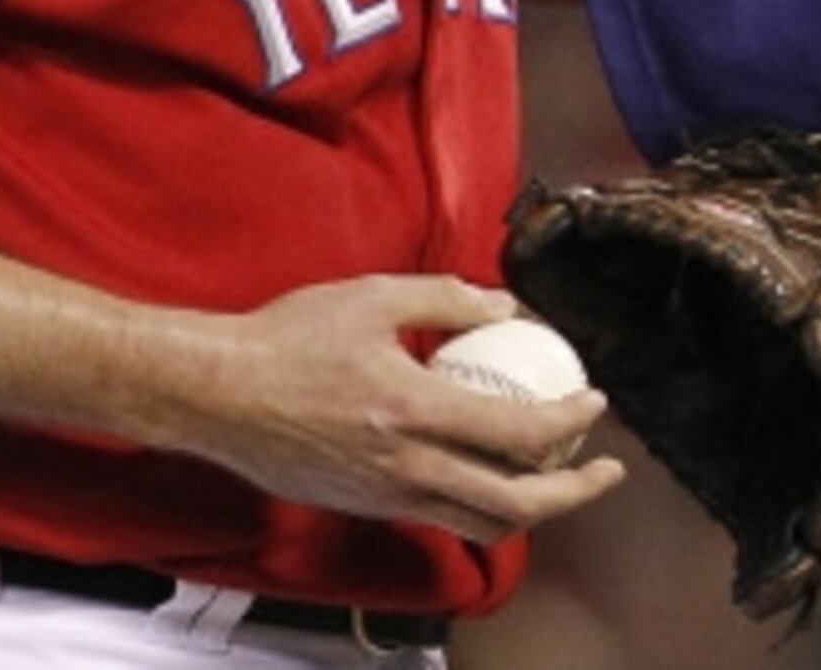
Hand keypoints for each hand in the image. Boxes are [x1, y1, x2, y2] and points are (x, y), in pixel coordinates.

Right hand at [160, 274, 624, 542]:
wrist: (213, 394)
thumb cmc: (287, 339)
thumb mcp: (373, 296)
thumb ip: (448, 298)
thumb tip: (507, 309)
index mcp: (414, 411)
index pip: (520, 434)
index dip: (572, 421)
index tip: (596, 402)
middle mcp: (406, 468)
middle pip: (515, 505)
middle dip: (575, 493)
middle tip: (607, 470)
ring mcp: (385, 496)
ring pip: (479, 523)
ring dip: (533, 507)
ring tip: (560, 477)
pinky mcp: (365, 506)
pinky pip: (440, 517)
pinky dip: (481, 504)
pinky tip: (492, 473)